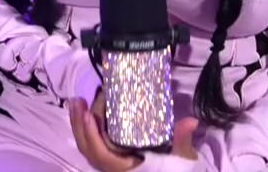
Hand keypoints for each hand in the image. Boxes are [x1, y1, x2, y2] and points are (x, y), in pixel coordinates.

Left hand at [67, 91, 199, 170]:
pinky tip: (84, 112)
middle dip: (80, 126)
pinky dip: (85, 129)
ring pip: (87, 146)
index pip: (102, 155)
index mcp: (125, 169)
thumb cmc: (173, 168)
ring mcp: (109, 163)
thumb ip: (182, 141)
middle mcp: (113, 168)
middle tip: (78, 101)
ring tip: (76, 102)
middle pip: (88, 149)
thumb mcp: (180, 157)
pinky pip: (91, 144)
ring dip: (79, 124)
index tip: (90, 115)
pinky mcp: (109, 155)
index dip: (93, 136)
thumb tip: (191, 121)